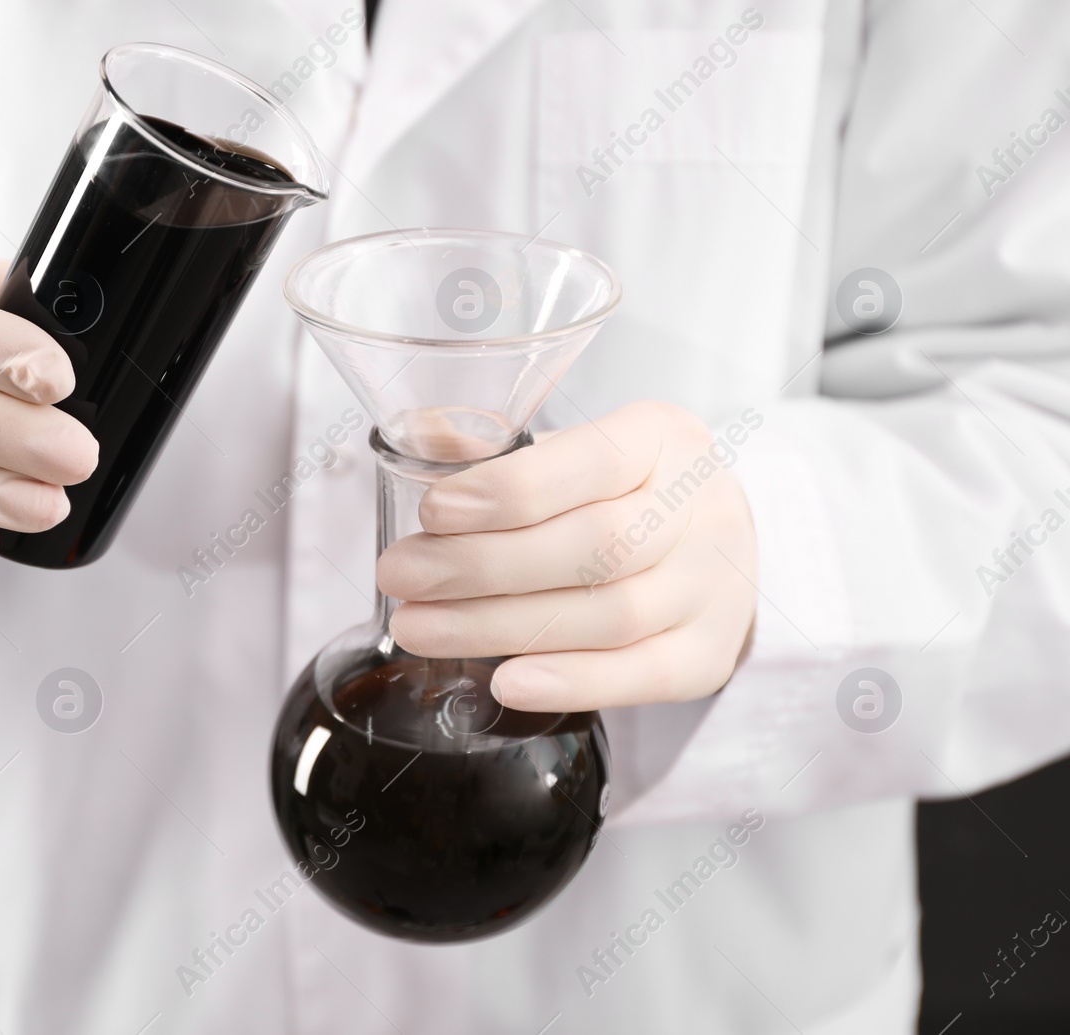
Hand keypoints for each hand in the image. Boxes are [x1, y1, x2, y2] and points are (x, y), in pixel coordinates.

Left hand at [376, 401, 757, 710]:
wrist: (719, 549)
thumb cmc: (625, 494)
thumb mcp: (574, 451)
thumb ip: (499, 448)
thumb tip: (423, 437)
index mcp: (662, 440)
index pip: (590, 463)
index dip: (506, 491)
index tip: (432, 511)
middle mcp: (701, 511)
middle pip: (593, 546)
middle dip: (482, 564)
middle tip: (401, 575)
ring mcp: (710, 589)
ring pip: (608, 616)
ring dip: (500, 627)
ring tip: (418, 628)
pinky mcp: (707, 655)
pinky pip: (640, 676)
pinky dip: (570, 682)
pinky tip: (504, 682)